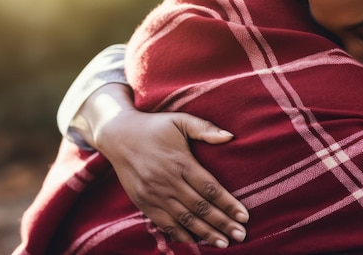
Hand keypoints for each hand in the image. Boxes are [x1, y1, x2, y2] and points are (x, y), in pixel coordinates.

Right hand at [95, 108, 248, 247]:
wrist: (117, 135)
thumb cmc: (153, 127)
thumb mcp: (179, 121)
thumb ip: (204, 128)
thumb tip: (230, 136)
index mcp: (180, 161)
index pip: (210, 188)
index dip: (228, 204)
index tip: (244, 216)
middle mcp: (167, 180)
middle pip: (200, 207)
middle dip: (222, 223)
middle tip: (240, 235)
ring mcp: (154, 193)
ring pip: (184, 219)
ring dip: (205, 233)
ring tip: (223, 243)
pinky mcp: (143, 202)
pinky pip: (164, 223)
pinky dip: (180, 234)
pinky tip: (195, 242)